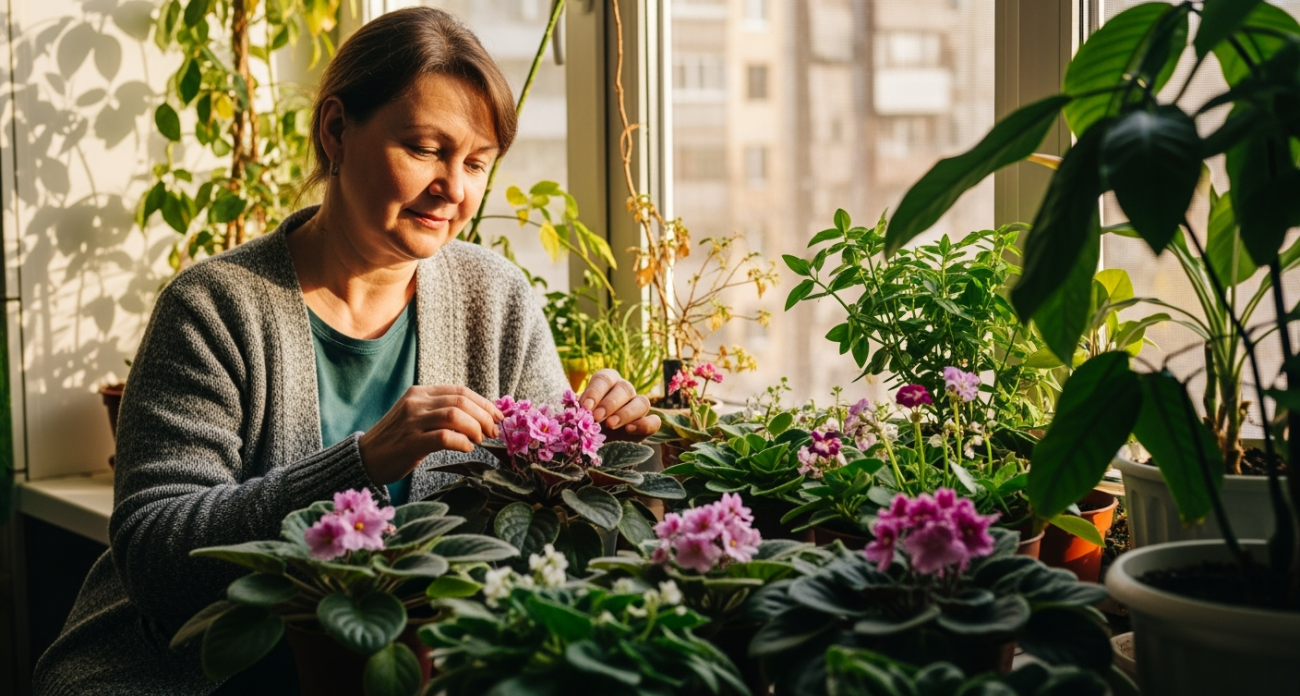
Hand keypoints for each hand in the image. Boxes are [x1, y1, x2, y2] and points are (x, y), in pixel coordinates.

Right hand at [358, 385, 502, 484]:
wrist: (365, 457)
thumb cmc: (397, 439)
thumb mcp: (418, 416)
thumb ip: (442, 411)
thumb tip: (480, 416)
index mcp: (420, 393)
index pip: (460, 391)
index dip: (484, 403)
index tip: (498, 416)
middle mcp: (416, 403)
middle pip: (461, 401)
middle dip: (484, 416)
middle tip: (493, 431)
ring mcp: (412, 421)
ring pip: (455, 415)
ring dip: (475, 428)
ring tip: (480, 439)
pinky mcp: (410, 442)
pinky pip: (444, 437)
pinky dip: (462, 442)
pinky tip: (466, 448)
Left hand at [580, 369, 660, 439]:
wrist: (597, 445)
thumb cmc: (585, 425)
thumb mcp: (578, 417)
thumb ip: (577, 412)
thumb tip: (573, 410)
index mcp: (606, 383)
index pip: (604, 378)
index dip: (595, 391)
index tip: (585, 407)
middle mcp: (624, 390)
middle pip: (624, 388)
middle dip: (609, 403)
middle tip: (596, 417)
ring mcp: (638, 406)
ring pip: (642, 402)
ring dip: (626, 413)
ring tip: (610, 425)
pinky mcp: (647, 424)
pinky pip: (654, 421)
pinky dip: (644, 424)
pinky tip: (629, 430)